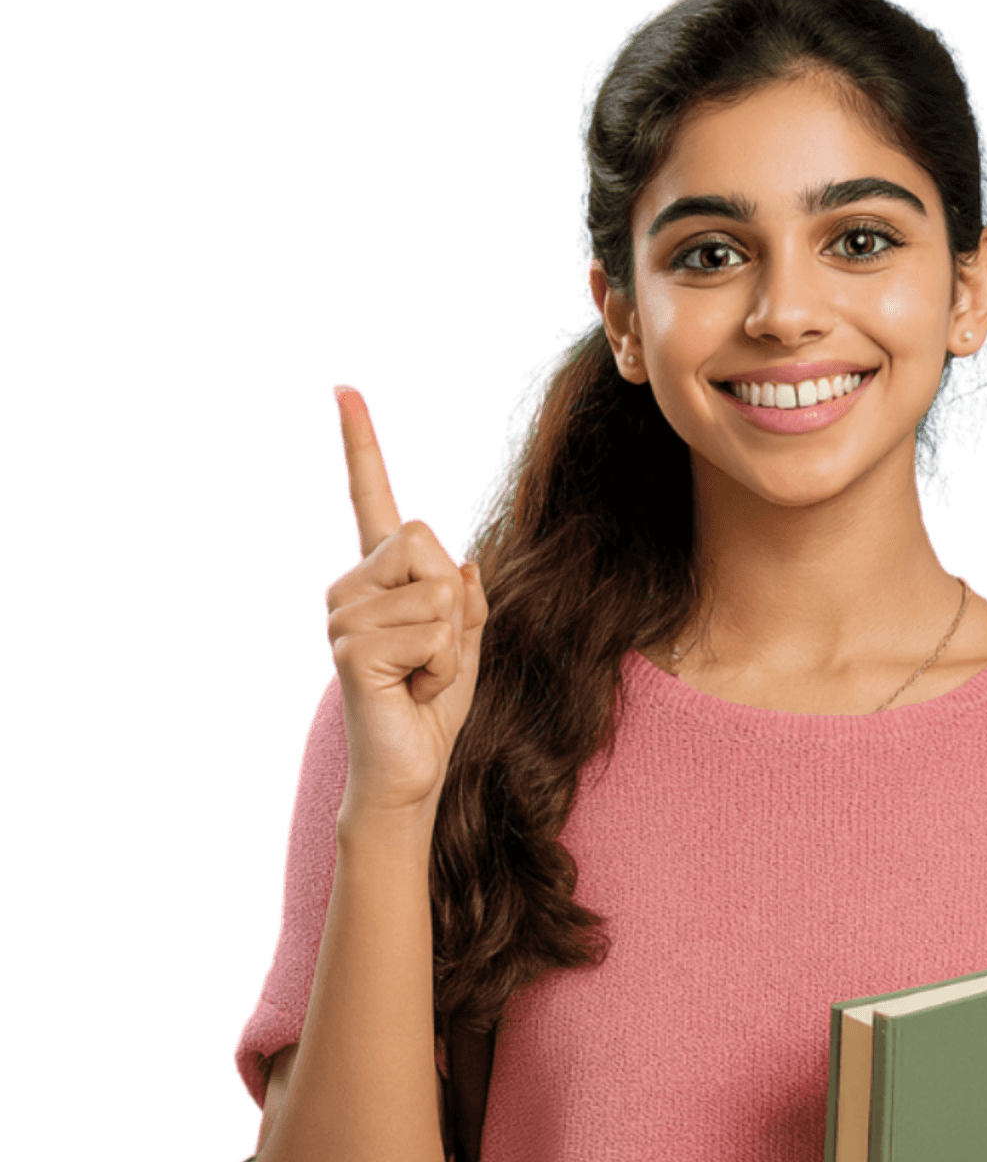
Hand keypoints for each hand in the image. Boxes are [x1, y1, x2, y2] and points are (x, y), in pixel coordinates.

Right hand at [321, 384, 489, 818]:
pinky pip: (430, 631)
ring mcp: (344, 617)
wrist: (410, 771)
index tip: (343, 390)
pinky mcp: (352, 649)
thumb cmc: (433, 708)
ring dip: (449, 644)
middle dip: (453, 602)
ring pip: (434, 591)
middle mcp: (351, 588)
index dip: (360, 445)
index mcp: (378, 578)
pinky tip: (412, 691)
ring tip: (421, 678)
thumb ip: (467, 597)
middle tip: (434, 656)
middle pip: (423, 541)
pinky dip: (440, 667)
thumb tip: (458, 560)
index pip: (370, 499)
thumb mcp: (468, 642)